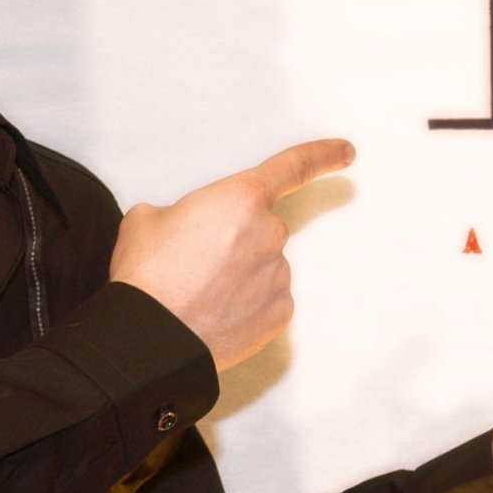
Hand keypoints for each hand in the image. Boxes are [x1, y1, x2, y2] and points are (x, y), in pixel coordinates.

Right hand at [109, 139, 353, 370]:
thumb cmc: (148, 277)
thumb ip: (182, 211)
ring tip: (195, 292)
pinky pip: (266, 299)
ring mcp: (279, 276)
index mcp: (241, 199)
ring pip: (262, 266)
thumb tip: (183, 227)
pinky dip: (244, 304)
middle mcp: (270, 234)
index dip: (322, 155)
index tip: (346, 152)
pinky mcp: (279, 314)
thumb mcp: (146, 219)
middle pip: (259, 228)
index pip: (293, 167)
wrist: (150, 339)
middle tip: (192, 262)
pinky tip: (214, 313)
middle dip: (232, 241)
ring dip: (236, 274)